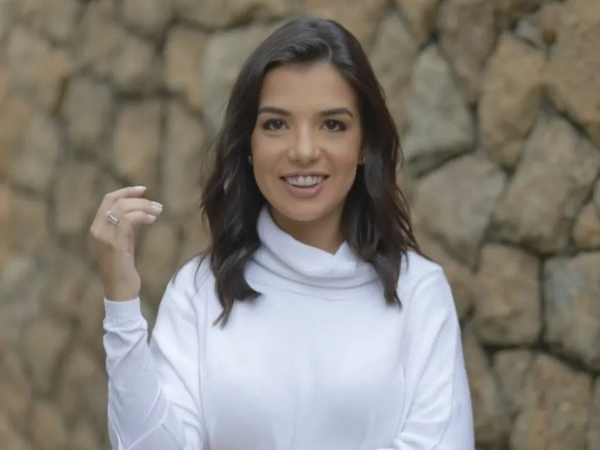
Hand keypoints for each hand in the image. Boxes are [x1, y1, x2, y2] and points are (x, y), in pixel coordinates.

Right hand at [89, 186, 162, 300]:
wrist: (120, 290)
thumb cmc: (123, 267)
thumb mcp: (124, 241)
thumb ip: (126, 225)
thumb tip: (139, 209)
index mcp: (97, 227)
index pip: (108, 199)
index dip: (125, 192)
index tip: (143, 189)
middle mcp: (97, 230)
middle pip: (116, 201)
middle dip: (139, 200)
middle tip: (158, 206)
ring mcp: (103, 237)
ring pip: (122, 209)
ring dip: (144, 207)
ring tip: (158, 212)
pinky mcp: (114, 244)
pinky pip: (127, 221)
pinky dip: (141, 216)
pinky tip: (152, 220)